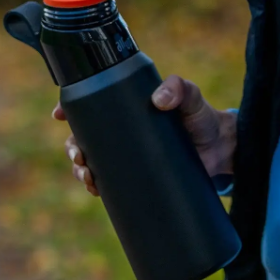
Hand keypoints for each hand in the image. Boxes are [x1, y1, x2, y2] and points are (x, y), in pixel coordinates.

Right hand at [53, 75, 236, 196]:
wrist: (221, 150)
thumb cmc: (202, 118)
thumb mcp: (191, 98)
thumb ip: (180, 89)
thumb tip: (158, 100)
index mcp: (127, 105)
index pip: (90, 103)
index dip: (68, 108)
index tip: (58, 115)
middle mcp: (121, 129)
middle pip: (83, 136)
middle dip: (72, 147)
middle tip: (79, 156)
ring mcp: (127, 154)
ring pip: (91, 161)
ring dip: (80, 170)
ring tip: (88, 177)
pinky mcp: (136, 176)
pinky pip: (108, 182)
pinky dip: (96, 187)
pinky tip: (95, 190)